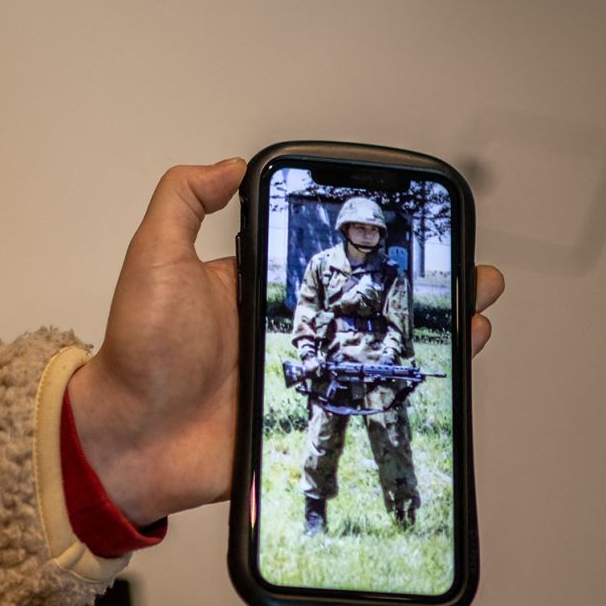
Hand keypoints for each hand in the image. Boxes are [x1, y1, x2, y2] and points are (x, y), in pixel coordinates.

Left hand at [69, 159, 505, 525]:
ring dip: (431, 332)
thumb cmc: (137, 352)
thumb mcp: (154, 258)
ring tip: (474, 314)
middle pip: (367, 303)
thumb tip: (225, 163)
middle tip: (468, 272)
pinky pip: (365, 400)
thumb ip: (182, 203)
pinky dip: (408, 387)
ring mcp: (298, 375)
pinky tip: (447, 372)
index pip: (327, 258)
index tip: (413, 229)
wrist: (131, 441)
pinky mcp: (303, 417)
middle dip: (422, 286)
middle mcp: (282, 329)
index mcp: (253, 288)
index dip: (373, 246)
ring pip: (379, 349)